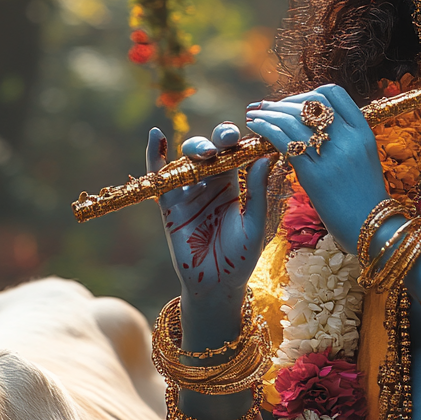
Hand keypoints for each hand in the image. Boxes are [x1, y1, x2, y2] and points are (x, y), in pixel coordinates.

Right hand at [148, 122, 271, 301]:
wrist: (217, 285)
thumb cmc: (241, 256)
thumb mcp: (255, 224)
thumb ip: (258, 192)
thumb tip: (266, 158)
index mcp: (234, 184)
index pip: (236, 153)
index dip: (242, 141)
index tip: (253, 134)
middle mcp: (210, 183)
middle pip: (212, 150)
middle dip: (219, 140)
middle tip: (227, 140)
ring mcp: (188, 192)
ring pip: (188, 159)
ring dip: (195, 148)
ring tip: (206, 152)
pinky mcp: (169, 204)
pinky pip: (159, 177)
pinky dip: (154, 155)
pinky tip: (155, 136)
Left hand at [245, 86, 388, 250]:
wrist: (372, 229)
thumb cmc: (365, 198)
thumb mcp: (364, 159)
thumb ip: (345, 140)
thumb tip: (318, 128)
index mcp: (363, 131)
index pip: (333, 93)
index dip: (307, 94)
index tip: (292, 104)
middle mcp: (349, 138)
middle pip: (309, 103)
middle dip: (282, 102)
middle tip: (265, 108)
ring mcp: (333, 155)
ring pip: (293, 119)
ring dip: (268, 114)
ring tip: (254, 116)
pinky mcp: (315, 174)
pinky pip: (285, 141)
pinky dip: (266, 130)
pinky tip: (257, 130)